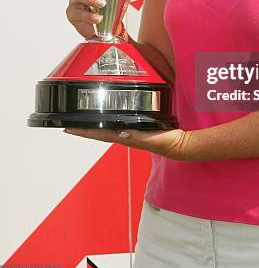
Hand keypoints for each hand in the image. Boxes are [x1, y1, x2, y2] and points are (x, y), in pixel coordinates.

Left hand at [63, 127, 192, 160]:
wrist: (179, 146)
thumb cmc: (167, 142)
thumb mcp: (152, 138)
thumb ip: (137, 136)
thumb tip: (122, 132)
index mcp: (126, 138)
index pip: (100, 134)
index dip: (84, 132)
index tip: (69, 129)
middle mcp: (125, 137)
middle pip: (99, 133)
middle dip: (84, 130)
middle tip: (70, 126)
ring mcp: (130, 135)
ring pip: (106, 130)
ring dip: (94, 128)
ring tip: (83, 124)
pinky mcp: (137, 131)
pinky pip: (117, 127)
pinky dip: (108, 124)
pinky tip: (109, 121)